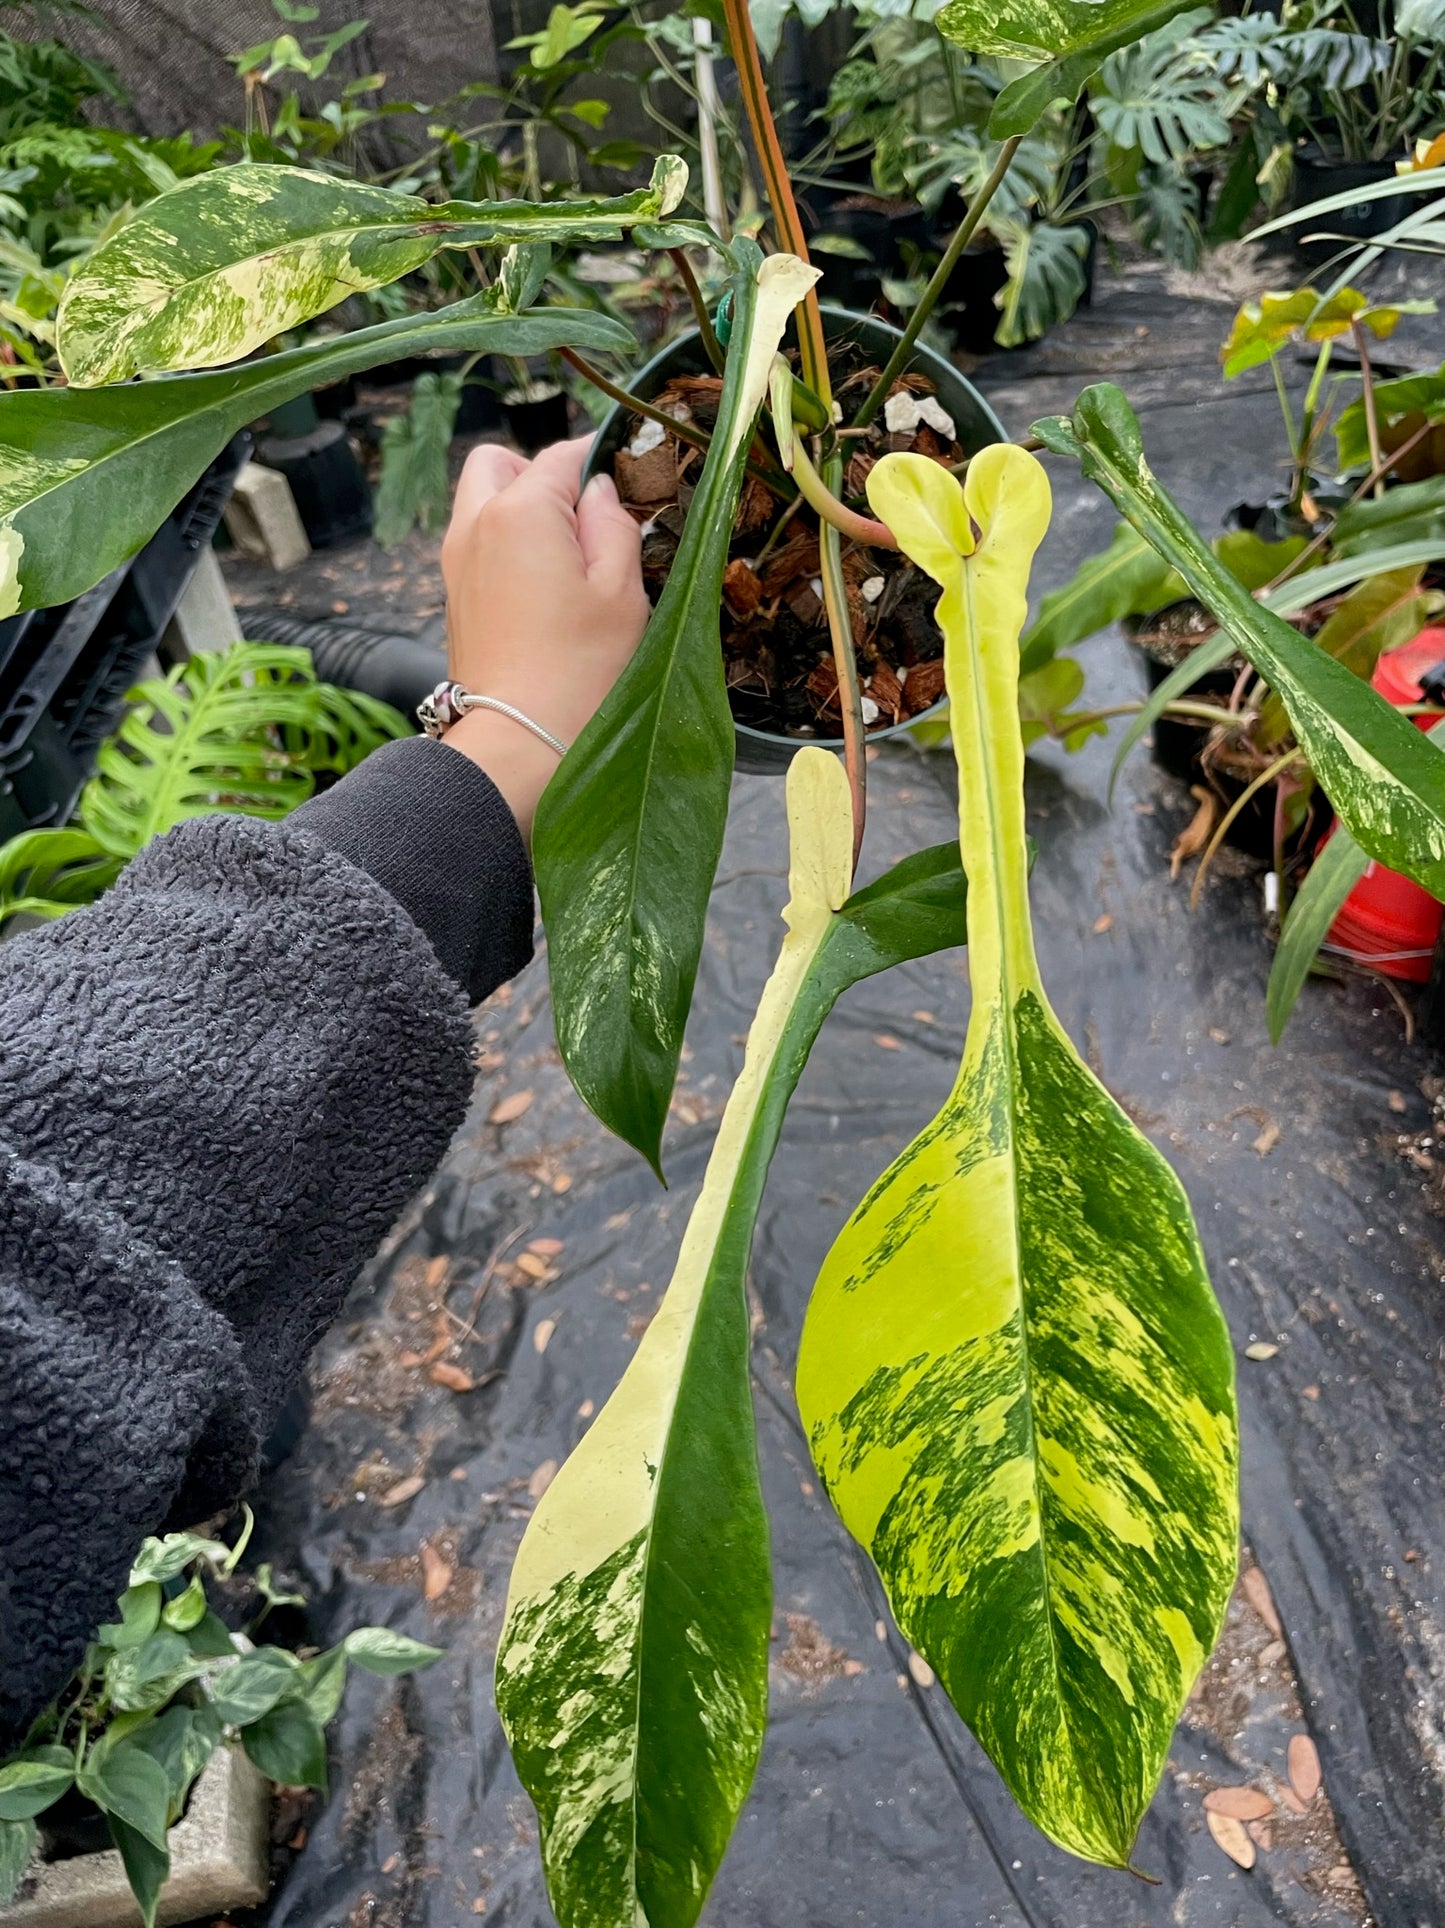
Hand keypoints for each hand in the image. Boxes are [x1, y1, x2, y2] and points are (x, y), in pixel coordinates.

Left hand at [438, 436, 648, 841]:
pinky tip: (541, 591)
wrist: (520, 741)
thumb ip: (614, 524)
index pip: (562, 455)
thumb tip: (601, 491)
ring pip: (481, 503)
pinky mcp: (453, 598)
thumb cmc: (580, 670)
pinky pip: (476, 546)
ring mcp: (456, 562)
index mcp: (520, 510)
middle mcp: (475, 524)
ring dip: (518, 511)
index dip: (599, 460)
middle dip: (539, 475)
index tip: (627, 485)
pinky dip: (504, 547)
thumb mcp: (621, 591)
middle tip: (583, 517)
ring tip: (565, 558)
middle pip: (500, 464)